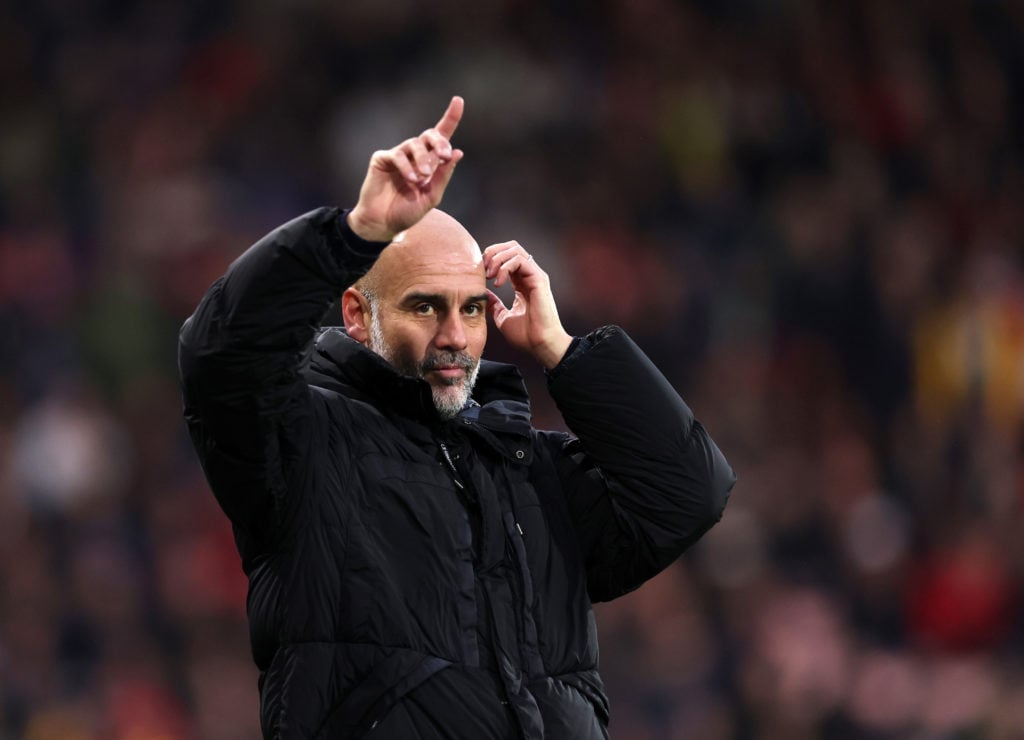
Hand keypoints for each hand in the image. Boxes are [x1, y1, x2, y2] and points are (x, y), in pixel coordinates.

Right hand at [348, 96, 464, 241]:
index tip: (458, 100)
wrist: (384, 224)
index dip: (450, 118)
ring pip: (414, 144)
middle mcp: (414, 155)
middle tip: (444, 155)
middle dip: (439, 142)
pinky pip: (397, 155)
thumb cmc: (407, 211)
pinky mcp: (382, 159)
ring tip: (423, 177)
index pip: (441, 136)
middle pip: (430, 135)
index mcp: (430, 162)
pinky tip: (411, 180)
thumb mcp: (432, 196)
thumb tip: (458, 152)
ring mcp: (398, 155)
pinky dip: (407, 167)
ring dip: (423, 159)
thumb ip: (444, 175)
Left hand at [485, 242, 572, 368]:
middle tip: (482, 269)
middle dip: (492, 252)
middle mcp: (530, 275)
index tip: (479, 274)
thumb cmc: (526, 335)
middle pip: (511, 246)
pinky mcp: (539, 279)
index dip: (490, 259)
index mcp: (522, 282)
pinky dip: (505, 267)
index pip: (506, 257)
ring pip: (515, 249)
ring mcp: (535, 276)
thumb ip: (494, 304)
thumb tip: (483, 293)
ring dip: (497, 259)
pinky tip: (498, 282)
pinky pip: (520, 260)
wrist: (540, 345)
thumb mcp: (502, 317)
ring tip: (489, 276)